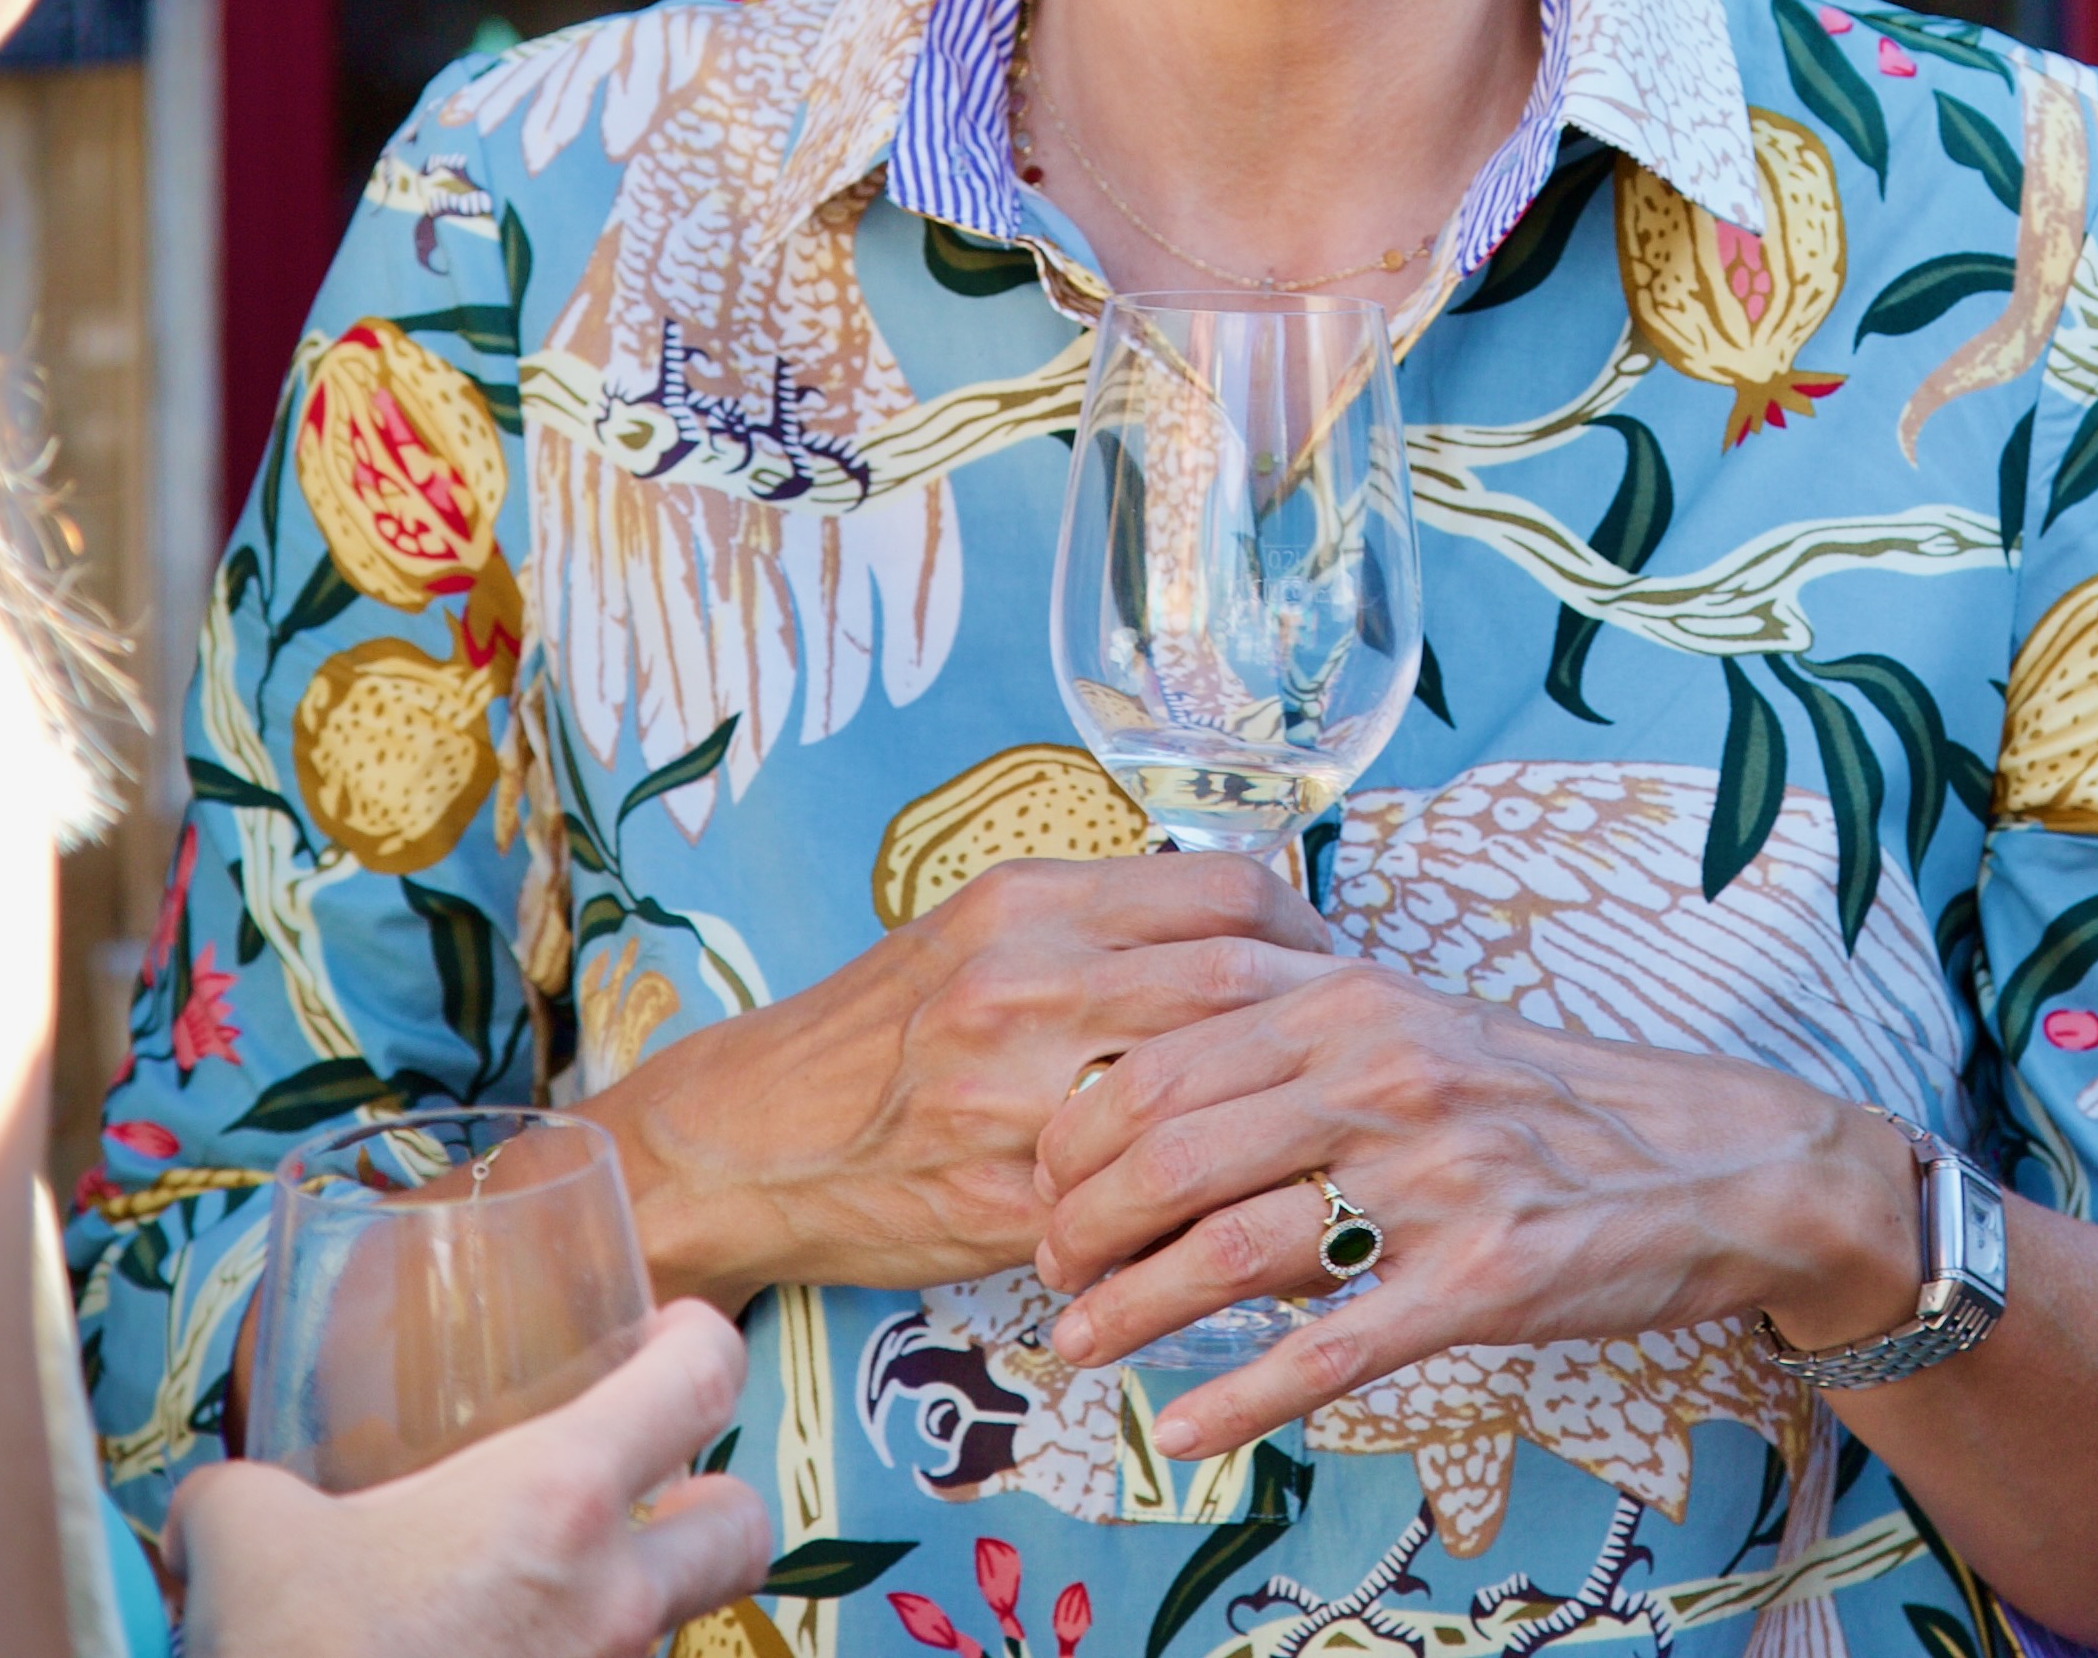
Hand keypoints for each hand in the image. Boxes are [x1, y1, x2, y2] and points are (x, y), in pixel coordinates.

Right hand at [165, 1298, 770, 1656]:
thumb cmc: (294, 1655)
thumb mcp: (243, 1532)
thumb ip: (247, 1492)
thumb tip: (220, 1507)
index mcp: (560, 1499)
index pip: (702, 1378)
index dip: (699, 1338)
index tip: (666, 1332)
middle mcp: (612, 1600)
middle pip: (742, 1526)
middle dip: (710, 1499)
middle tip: (650, 1484)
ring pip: (673, 1630)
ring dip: (629, 1607)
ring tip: (539, 1598)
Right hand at [584, 853, 1338, 1298]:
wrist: (751, 1142)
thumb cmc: (879, 1036)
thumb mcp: (980, 936)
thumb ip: (1100, 926)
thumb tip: (1238, 927)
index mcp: (1029, 906)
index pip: (1225, 892)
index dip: (1304, 928)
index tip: (1329, 965)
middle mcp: (1027, 983)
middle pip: (1234, 981)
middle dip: (1313, 1022)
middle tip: (1346, 1054)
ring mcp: (1017, 1095)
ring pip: (1202, 1093)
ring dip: (1273, 1116)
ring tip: (1307, 1128)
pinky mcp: (1009, 1202)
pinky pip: (1145, 1201)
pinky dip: (1204, 1203)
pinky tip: (1235, 1207)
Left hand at [1027, 961, 1913, 1458]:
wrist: (1723, 1161)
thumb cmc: (1547, 1103)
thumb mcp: (1417, 1032)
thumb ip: (1292, 1047)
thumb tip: (1148, 1096)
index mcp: (1352, 999)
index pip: (1158, 1055)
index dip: (1071, 1129)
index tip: (1037, 1181)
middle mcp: (1382, 1070)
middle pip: (1166, 1148)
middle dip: (1076, 1224)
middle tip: (1045, 1273)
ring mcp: (1434, 1176)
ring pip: (1228, 1246)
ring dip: (1128, 1310)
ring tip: (1074, 1347)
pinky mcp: (1484, 1277)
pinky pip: (1336, 1348)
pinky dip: (1242, 1395)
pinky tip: (1184, 1428)